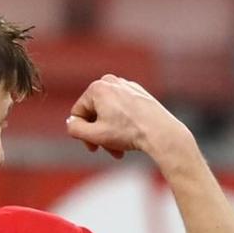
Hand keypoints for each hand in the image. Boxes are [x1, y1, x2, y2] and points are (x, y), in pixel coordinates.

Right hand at [65, 75, 190, 160]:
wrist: (162, 133)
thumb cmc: (129, 133)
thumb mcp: (95, 135)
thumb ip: (75, 129)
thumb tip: (71, 123)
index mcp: (97, 87)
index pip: (79, 113)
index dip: (83, 133)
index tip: (93, 148)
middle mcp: (111, 81)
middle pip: (95, 112)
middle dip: (99, 134)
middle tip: (108, 151)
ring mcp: (127, 86)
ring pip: (110, 113)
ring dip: (111, 132)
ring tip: (120, 149)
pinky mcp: (139, 93)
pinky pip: (123, 109)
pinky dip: (123, 124)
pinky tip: (131, 138)